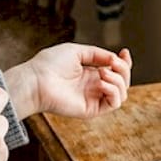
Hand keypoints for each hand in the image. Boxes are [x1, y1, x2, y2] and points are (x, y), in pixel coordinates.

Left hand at [4, 43, 131, 119]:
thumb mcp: (76, 51)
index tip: (124, 52)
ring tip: (102, 73)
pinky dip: (113, 91)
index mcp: (89, 73)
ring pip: (121, 93)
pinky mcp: (90, 110)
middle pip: (122, 82)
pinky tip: (101, 82)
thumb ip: (97, 54)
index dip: (125, 62)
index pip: (115, 71)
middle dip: (124, 69)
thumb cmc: (49, 64)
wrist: (35, 80)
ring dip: (118, 80)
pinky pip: (113, 104)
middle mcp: (93, 87)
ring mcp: (92, 98)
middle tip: (114, 62)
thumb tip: (114, 59)